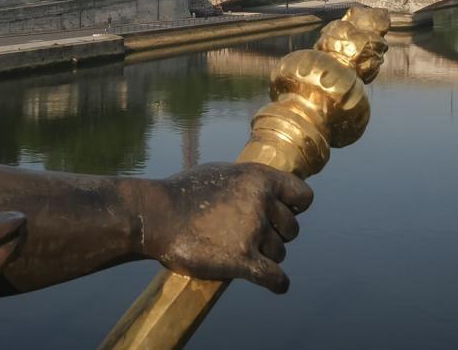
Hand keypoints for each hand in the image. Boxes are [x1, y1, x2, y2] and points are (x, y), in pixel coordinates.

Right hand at [138, 163, 312, 292]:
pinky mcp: (242, 260)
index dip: (294, 207)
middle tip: (254, 238)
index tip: (282, 215)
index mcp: (259, 178)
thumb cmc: (182, 193)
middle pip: (291, 229)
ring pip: (280, 253)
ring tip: (243, 253)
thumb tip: (266, 191)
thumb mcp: (221, 173)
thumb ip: (248, 183)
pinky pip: (275, 278)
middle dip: (277, 235)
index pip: (302, 195)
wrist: (155, 216)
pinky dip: (278, 283)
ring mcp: (253, 232)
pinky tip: (276, 284)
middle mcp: (261, 203)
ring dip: (267, 257)